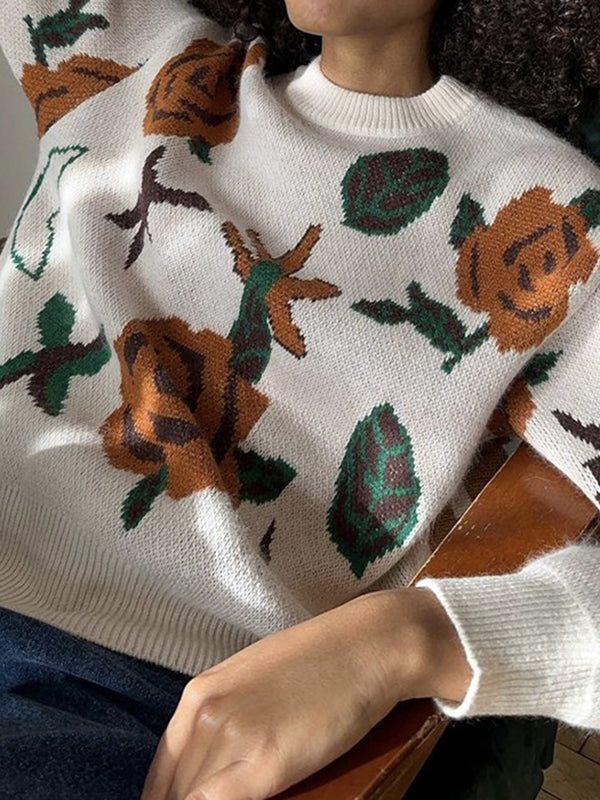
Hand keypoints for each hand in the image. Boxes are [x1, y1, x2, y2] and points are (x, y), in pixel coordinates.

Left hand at [139, 587, 451, 799]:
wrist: (367, 645)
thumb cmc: (317, 662)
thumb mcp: (251, 682)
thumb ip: (220, 719)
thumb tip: (203, 765)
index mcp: (199, 693)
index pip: (161, 771)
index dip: (167, 798)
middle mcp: (207, 715)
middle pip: (174, 791)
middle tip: (220, 798)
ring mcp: (235, 738)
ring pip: (194, 799)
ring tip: (242, 794)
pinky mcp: (266, 764)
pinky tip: (252, 798)